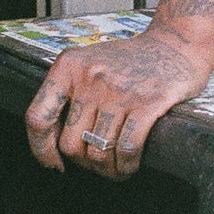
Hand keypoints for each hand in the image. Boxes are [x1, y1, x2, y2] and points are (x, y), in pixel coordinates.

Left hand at [23, 29, 211, 179]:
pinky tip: (128, 166)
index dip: (41, 149)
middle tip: (97, 162)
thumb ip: (69, 93)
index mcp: (68, 66)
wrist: (175, 44)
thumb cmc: (129, 61)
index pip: (38, 117)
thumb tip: (53, 141)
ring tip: (115, 168)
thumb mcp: (88, 63)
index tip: (53, 163)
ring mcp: (118, 90)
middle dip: (84, 162)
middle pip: (71, 143)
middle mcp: (89, 77)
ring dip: (107, 169)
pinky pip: (127, 148)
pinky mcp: (148, 103)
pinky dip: (126, 166)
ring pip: (98, 151)